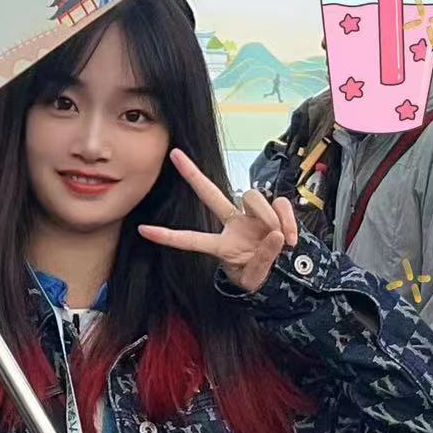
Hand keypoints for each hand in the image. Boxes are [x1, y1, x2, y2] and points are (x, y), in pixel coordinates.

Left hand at [138, 149, 299, 292]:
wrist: (284, 275)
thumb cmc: (259, 276)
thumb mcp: (255, 278)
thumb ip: (263, 259)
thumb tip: (275, 235)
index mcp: (221, 246)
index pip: (191, 240)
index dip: (168, 236)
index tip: (142, 229)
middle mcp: (232, 224)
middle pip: (210, 194)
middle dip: (193, 175)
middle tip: (174, 154)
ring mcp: (251, 215)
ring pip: (253, 197)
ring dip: (269, 216)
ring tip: (280, 238)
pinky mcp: (272, 210)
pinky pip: (279, 203)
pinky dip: (287, 218)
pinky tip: (290, 237)